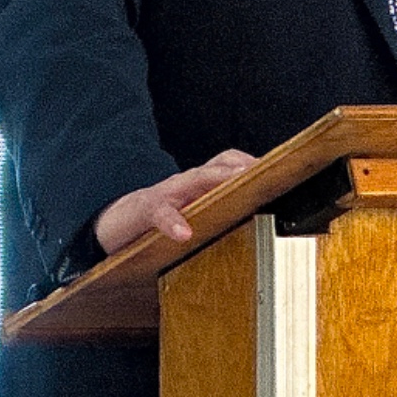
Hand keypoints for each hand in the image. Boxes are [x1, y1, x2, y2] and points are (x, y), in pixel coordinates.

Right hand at [93, 149, 258, 254]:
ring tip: (235, 181)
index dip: (251, 163)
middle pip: (216, 166)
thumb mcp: (195, 215)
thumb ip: (222, 214)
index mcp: (201, 186)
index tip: (280, 168)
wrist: (116, 225)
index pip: (229, 164)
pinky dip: (172, 221)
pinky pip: (160, 212)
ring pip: (192, 179)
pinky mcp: (145, 211)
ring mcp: (166, 194)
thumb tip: (261, 223)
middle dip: (241, 166)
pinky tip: (183, 233)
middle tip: (263, 170)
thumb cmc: (163, 221)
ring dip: (215, 178)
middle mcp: (186, 183)